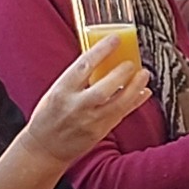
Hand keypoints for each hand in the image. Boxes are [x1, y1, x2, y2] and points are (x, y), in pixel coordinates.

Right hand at [19, 41, 151, 165]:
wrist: (44, 148)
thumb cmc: (48, 117)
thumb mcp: (55, 92)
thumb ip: (76, 78)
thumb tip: (99, 58)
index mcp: (61, 91)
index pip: (83, 67)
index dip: (101, 51)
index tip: (115, 39)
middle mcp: (76, 106)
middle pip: (104, 88)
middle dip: (121, 73)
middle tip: (131, 62)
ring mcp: (89, 121)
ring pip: (118, 103)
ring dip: (134, 87)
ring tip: (144, 74)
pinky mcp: (99, 132)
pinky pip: (121, 115)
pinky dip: (134, 102)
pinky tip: (143, 92)